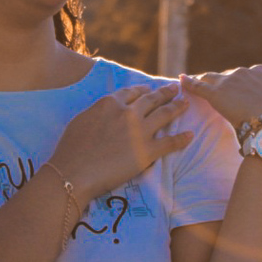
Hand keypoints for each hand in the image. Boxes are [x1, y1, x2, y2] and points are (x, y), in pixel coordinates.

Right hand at [49, 83, 192, 203]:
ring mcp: (140, 131)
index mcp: (110, 103)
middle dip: (165, 93)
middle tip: (175, 89)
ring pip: (165, 115)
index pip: (132, 92)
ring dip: (178, 107)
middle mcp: (128, 112)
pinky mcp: (147, 151)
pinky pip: (170, 143)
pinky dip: (182, 139)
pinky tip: (190, 135)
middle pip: (152, 99)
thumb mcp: (82, 119)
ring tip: (186, 103)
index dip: (144, 90)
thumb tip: (106, 110)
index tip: (150, 89)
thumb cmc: (71, 149)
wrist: (74, 172)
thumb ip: (98, 111)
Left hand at [179, 65, 261, 132]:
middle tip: (216, 96)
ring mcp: (229, 82)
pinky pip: (198, 86)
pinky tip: (181, 80)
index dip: (238, 84)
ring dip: (204, 83)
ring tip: (194, 86)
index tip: (235, 90)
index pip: (245, 75)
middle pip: (227, 77)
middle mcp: (245, 72)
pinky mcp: (216, 94)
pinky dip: (188, 83)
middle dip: (222, 85)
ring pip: (211, 80)